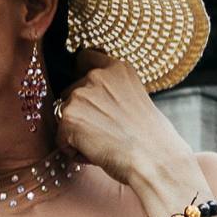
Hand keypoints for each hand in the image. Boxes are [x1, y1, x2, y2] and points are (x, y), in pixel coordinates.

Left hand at [53, 52, 201, 215]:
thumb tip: (96, 101)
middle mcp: (96, 76)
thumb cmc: (153, 138)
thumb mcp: (137, 98)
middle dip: (81, 113)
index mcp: (117, 68)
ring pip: (65, 117)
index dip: (80, 73)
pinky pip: (61, 139)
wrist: (154, 159)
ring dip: (78, 133)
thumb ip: (113, 91)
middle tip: (107, 131)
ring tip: (105, 143)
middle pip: (70, 93)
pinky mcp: (68, 118)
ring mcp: (80, 95)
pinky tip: (96, 154)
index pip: (85, 57)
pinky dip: (74, 151)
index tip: (85, 87)